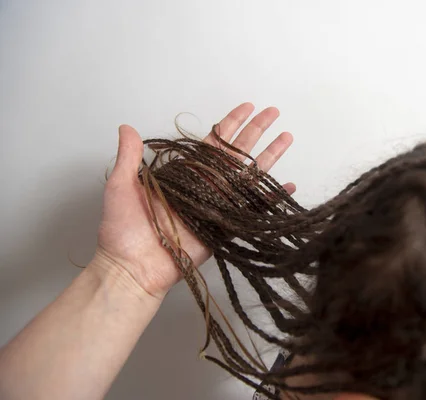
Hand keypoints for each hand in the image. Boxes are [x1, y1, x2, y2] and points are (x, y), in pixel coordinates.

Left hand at [94, 103, 295, 299]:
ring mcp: (218, 206)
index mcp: (186, 173)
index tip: (247, 107)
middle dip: (256, 131)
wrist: (132, 267)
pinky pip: (253, 210)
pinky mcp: (226, 228)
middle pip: (237, 153)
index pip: (214, 143)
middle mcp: (206, 186)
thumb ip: (129, 157)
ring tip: (287, 138)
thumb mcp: (121, 185)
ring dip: (269, 157)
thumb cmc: (124, 228)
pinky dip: (271, 199)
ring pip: (249, 176)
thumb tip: (126, 127)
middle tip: (274, 112)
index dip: (231, 124)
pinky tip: (288, 186)